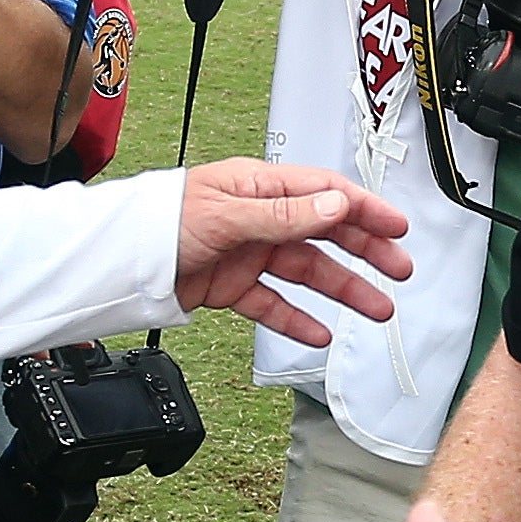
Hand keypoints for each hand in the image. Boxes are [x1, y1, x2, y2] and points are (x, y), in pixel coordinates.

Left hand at [170, 157, 413, 342]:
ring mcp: (249, 253)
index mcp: (261, 187)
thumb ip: (284, 215)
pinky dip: (297, 320)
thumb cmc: (163, 218)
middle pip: (326, 233)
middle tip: (399, 270)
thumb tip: (335, 206)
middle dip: (366, 251)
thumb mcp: (227, 214)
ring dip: (344, 290)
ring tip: (377, 310)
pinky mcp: (233, 285)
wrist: (121, 259)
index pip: (326, 194)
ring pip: (307, 272)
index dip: (365, 210)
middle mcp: (260, 218)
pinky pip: (274, 304)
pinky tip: (320, 334)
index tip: (396, 227)